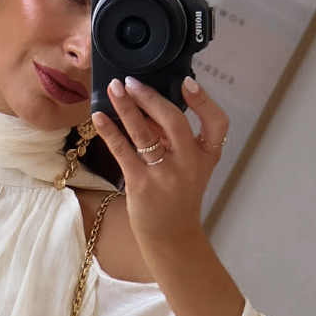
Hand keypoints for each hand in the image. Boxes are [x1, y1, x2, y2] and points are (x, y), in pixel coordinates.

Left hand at [91, 76, 228, 253]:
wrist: (171, 234)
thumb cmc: (178, 194)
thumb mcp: (189, 165)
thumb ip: (174, 137)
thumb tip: (146, 103)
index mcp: (206, 155)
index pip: (217, 123)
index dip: (203, 101)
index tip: (186, 82)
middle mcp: (189, 163)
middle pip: (173, 122)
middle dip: (150, 98)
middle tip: (131, 82)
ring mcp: (165, 174)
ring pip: (144, 133)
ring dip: (126, 107)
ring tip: (113, 88)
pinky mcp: (141, 184)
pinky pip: (122, 150)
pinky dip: (109, 131)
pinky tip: (98, 117)